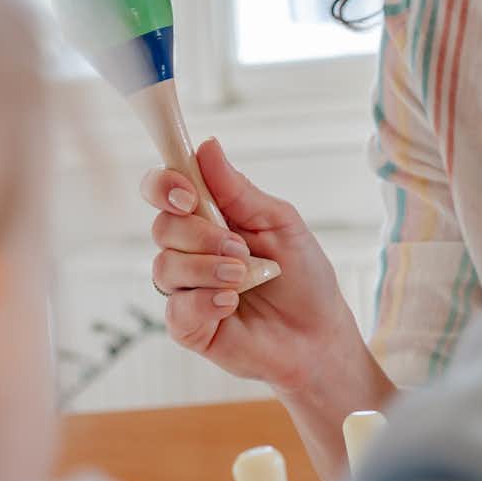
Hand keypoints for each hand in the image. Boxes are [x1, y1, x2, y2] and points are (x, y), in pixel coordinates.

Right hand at [142, 140, 374, 399]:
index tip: (189, 195)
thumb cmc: (302, 277)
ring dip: (208, 269)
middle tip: (241, 249)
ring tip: (244, 277)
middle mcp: (189, 252)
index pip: (163, 191)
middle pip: (162, 228)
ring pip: (165, 268)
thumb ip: (238, 190)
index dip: (164, 186)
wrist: (319, 334)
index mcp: (207, 219)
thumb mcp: (279, 222)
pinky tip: (232, 305)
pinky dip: (207, 302)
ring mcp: (186, 290)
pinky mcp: (188, 327)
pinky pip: (176, 310)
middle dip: (201, 235)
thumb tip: (206, 146)